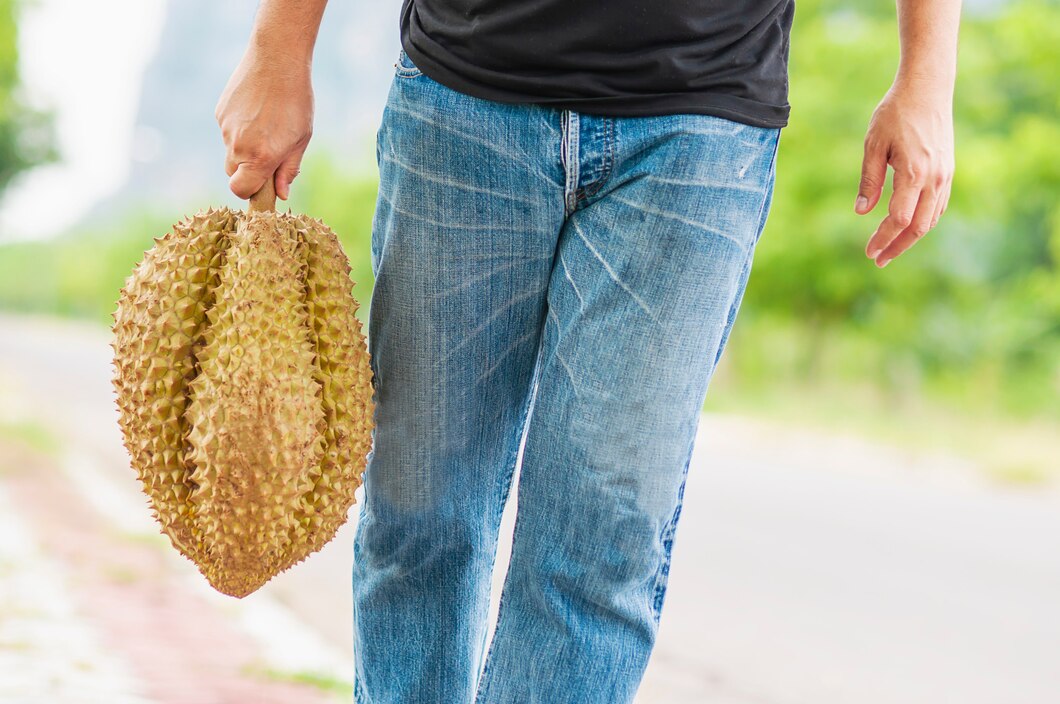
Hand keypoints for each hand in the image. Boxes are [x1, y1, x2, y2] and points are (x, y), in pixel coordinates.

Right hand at [215, 47, 313, 201]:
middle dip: (248, 170)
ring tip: (267, 125)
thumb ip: (288, 169)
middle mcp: (238, 145)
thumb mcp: (301, 139)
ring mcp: (226, 128)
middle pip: (233, 173)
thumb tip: (280, 193)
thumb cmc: (296, 101)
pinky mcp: (220, 112)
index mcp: (260, 157)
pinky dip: (239, 129)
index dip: (250, 190)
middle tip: (270, 153)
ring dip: (245, 148)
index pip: (239, 190)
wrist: (276, 59)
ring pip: (231, 151)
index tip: (263, 184)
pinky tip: (256, 111)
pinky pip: (228, 131)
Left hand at [856, 75, 954, 267]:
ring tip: (890, 248)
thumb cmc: (895, 114)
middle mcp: (934, 178)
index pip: (899, 219)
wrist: (927, 89)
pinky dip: (923, 222)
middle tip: (877, 260)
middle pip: (918, 227)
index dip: (883, 239)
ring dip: (910, 238)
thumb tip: (862, 212)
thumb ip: (869, 181)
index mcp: (914, 173)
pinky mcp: (947, 171)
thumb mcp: (873, 145)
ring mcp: (945, 175)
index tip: (868, 252)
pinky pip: (937, 206)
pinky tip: (907, 227)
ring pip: (931, 219)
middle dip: (897, 246)